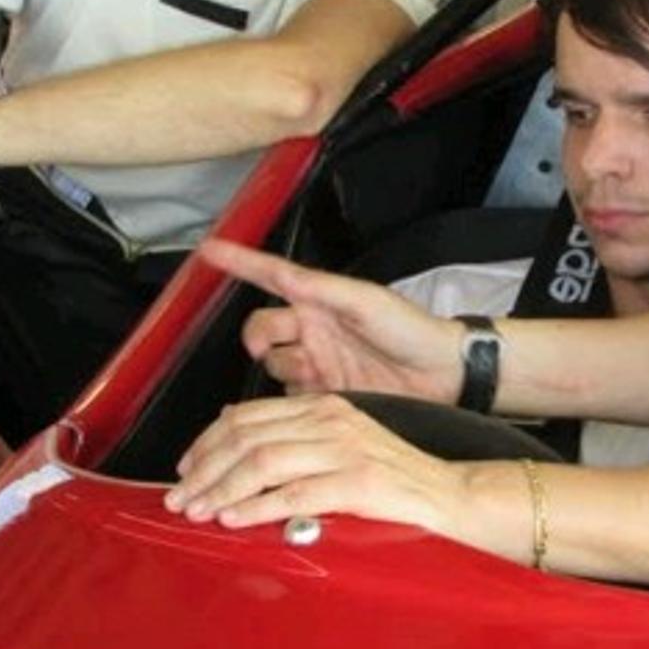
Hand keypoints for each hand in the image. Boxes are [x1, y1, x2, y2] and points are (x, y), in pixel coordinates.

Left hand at [166, 393, 471, 534]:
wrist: (450, 497)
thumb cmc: (395, 479)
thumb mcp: (342, 444)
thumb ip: (295, 438)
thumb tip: (236, 435)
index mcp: (324, 407)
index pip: (248, 416)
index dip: (207, 443)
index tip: (185, 469)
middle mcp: (331, 421)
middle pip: (247, 437)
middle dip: (204, 469)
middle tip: (179, 497)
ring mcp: (344, 449)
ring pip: (262, 462)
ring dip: (221, 489)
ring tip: (198, 511)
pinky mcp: (358, 482)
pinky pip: (293, 493)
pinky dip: (256, 507)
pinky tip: (234, 519)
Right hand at [200, 238, 463, 400]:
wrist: (440, 374)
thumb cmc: (410, 328)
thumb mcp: (366, 301)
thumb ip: (324, 290)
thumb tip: (289, 278)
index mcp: (320, 298)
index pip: (271, 275)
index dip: (239, 262)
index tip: (208, 250)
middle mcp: (313, 328)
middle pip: (261, 329)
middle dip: (258, 338)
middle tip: (266, 348)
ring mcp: (318, 361)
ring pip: (273, 365)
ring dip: (284, 369)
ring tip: (315, 372)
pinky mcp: (325, 393)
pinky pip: (290, 397)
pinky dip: (294, 398)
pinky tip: (316, 395)